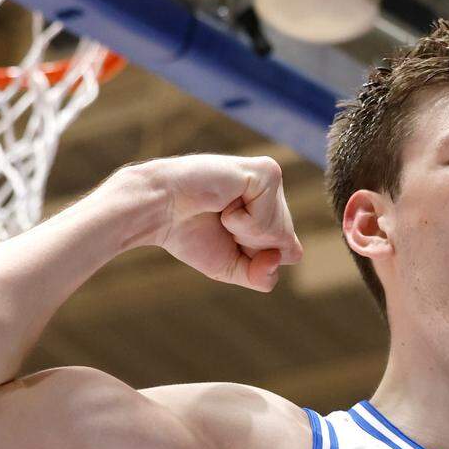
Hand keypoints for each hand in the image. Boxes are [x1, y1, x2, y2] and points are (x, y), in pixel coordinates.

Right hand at [132, 154, 302, 291]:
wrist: (158, 210)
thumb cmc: (191, 234)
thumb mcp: (233, 267)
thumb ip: (264, 276)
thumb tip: (288, 255)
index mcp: (272, 212)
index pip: (291, 254)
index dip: (259, 261)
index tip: (229, 241)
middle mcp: (276, 193)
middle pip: (287, 244)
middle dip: (251, 246)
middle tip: (221, 223)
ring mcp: (272, 178)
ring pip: (280, 233)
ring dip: (243, 233)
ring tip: (220, 210)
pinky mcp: (266, 171)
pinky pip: (266, 220)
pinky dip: (241, 222)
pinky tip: (223, 202)